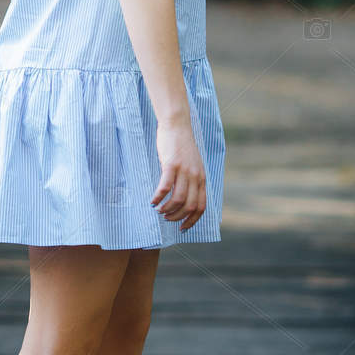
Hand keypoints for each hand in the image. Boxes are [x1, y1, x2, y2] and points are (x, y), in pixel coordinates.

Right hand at [151, 115, 205, 229]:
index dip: (192, 220)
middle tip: (167, 218)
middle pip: (189, 206)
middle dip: (177, 217)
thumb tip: (185, 197)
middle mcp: (195, 176)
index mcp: (201, 178)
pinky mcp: (171, 165)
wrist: (177, 126)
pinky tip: (152, 201)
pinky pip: (164, 187)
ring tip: (159, 210)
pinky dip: (158, 198)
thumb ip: (191, 180)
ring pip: (178, 199)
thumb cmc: (182, 146)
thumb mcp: (193, 165)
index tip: (183, 228)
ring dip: (167, 209)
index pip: (201, 206)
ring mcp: (184, 171)